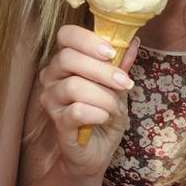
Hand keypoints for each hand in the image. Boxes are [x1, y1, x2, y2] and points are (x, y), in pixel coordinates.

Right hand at [38, 24, 138, 176]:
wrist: (98, 151)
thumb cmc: (104, 114)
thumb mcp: (117, 87)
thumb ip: (121, 64)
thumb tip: (133, 42)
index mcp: (65, 60)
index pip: (65, 35)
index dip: (87, 39)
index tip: (110, 52)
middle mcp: (51, 76)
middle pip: (67, 58)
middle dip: (102, 70)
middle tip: (125, 83)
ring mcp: (51, 100)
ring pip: (73, 86)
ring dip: (103, 96)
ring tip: (115, 108)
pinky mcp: (58, 123)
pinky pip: (76, 111)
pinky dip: (97, 113)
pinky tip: (104, 118)